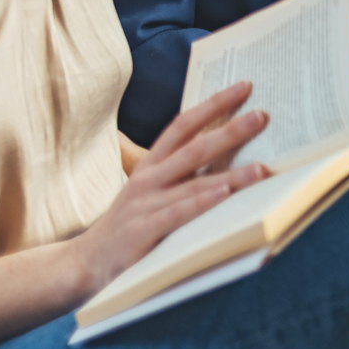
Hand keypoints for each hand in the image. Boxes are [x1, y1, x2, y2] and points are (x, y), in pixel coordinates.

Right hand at [67, 84, 269, 297]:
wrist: (86, 263)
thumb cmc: (129, 224)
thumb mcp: (150, 191)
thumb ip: (180, 175)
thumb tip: (227, 157)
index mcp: (151, 164)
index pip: (183, 125)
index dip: (213, 103)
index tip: (244, 86)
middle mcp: (148, 179)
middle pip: (194, 148)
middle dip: (230, 130)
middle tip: (263, 116)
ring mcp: (145, 204)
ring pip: (193, 182)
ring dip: (230, 175)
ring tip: (261, 168)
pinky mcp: (143, 231)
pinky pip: (178, 214)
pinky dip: (202, 204)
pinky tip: (224, 196)